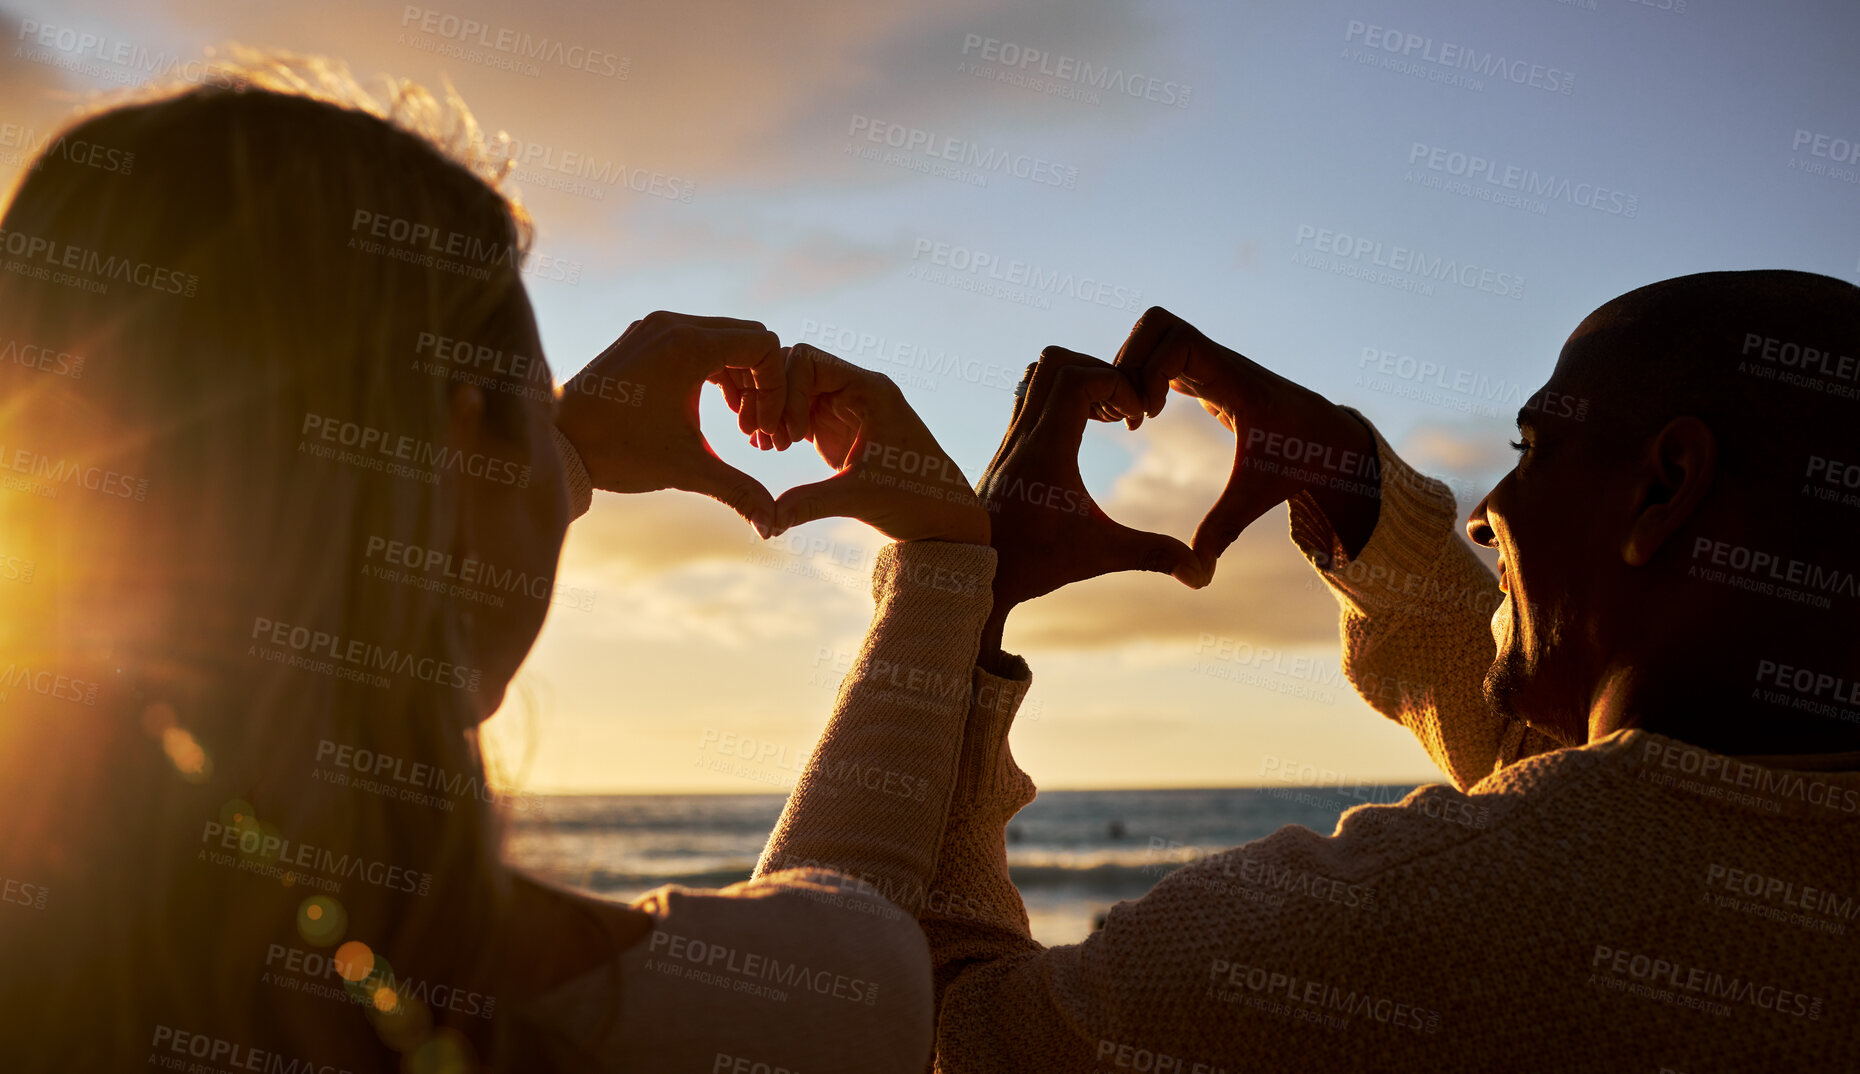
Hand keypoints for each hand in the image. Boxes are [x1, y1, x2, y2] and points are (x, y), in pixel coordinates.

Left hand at [555, 312, 785, 534]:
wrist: (558, 445)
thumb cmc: (618, 452)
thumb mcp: (686, 469)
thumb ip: (738, 490)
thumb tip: (772, 527)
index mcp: (687, 345)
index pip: (763, 346)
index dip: (775, 389)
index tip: (763, 428)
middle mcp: (672, 325)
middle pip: (748, 339)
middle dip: (761, 384)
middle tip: (755, 429)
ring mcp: (654, 329)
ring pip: (724, 340)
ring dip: (741, 379)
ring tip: (740, 425)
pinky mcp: (643, 339)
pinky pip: (697, 342)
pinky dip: (715, 371)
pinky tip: (716, 408)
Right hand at [753, 344, 988, 544]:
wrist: (938, 515)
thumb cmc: (912, 499)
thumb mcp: (857, 498)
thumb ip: (808, 504)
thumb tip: (765, 523)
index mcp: (869, 389)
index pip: (808, 361)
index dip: (787, 391)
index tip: (789, 435)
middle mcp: (855, 390)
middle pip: (794, 369)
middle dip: (772, 400)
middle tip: (762, 439)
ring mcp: (842, 406)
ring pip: (791, 389)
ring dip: (771, 412)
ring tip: (762, 446)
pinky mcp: (832, 426)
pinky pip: (795, 410)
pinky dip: (776, 424)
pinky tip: (765, 447)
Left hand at [979, 348, 1202, 622]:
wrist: (972, 571)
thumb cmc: (1033, 562)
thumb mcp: (1100, 555)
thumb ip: (1153, 555)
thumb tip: (1201, 574)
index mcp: (1047, 448)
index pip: (1079, 377)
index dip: (1117, 384)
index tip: (1136, 418)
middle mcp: (1024, 433)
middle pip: (1055, 360)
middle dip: (1099, 371)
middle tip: (1122, 409)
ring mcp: (1011, 436)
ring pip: (1037, 373)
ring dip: (1076, 379)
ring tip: (1104, 416)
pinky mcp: (1006, 445)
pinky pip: (1029, 395)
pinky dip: (1058, 397)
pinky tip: (1082, 433)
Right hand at [1107, 306, 1378, 568]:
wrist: (1329, 439)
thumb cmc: (1298, 461)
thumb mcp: (1257, 495)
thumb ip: (1223, 530)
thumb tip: (1198, 578)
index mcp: (1234, 380)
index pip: (1177, 339)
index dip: (1148, 370)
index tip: (1147, 418)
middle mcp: (1220, 362)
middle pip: (1156, 323)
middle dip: (1128, 362)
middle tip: (1129, 415)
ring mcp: (1210, 364)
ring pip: (1154, 333)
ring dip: (1131, 367)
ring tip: (1131, 419)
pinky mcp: (1204, 374)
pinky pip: (1161, 354)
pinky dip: (1141, 376)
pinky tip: (1141, 420)